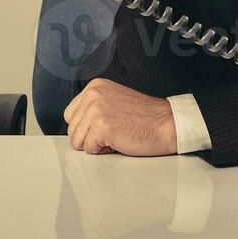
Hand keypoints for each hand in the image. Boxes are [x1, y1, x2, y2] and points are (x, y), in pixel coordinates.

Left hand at [63, 78, 177, 156]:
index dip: (86, 127)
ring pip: (77, 141)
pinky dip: (103, 151)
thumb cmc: (145, 118)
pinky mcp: (101, 127)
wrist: (167, 124)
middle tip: (114, 132)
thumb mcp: (114, 101)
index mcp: (94, 87)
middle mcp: (93, 94)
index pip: (70, 115)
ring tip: (116, 136)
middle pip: (72, 129)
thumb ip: (92, 108)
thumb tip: (75, 127)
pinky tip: (119, 141)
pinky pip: (89, 149)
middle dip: (90, 137)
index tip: (105, 126)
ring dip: (96, 145)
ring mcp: (96, 109)